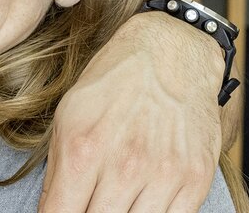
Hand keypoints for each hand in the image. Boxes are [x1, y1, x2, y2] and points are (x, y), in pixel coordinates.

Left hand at [40, 11, 224, 211]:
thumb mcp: (68, 117)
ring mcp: (164, 174)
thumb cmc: (114, 82)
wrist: (172, 52)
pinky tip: (142, 203)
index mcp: (83, 150)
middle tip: (89, 202)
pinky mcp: (196, 178)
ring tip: (115, 200)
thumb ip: (57, 171)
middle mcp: (124, 166)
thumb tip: (52, 211)